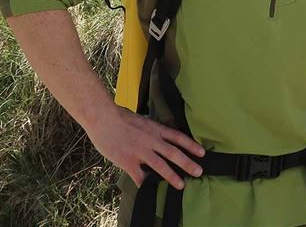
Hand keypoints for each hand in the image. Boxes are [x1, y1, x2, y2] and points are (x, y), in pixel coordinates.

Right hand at [84, 104, 204, 188]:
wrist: (103, 118)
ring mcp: (140, 151)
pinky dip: (144, 183)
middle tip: (199, 172)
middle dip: (188, 163)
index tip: (202, 152)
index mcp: (155, 129)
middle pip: (174, 153)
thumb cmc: (119, 116)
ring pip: (161, 166)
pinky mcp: (128, 161)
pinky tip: (148, 189)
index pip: (178, 137)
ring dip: (172, 176)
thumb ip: (150, 129)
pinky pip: (139, 175)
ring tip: (181, 185)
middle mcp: (152, 140)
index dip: (191, 145)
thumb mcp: (141, 120)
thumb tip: (156, 134)